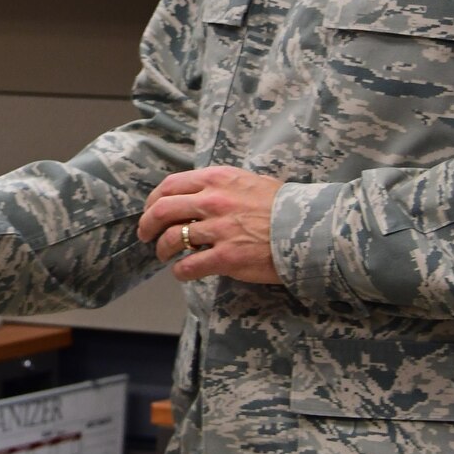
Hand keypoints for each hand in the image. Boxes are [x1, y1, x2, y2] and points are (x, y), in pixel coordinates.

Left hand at [138, 166, 283, 284]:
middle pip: (163, 211)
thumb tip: (198, 194)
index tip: (150, 210)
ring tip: (164, 255)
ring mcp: (219, 230)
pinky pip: (189, 266)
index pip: (170, 185)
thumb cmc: (282, 206)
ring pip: (172, 239)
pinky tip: (182, 273)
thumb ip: (221, 186)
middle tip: (145, 235)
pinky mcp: (226, 258)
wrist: (308, 228)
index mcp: (217, 179)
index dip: (153, 199)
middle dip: (147, 224)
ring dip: (162, 249)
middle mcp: (213, 201)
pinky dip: (180, 272)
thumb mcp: (249, 182)